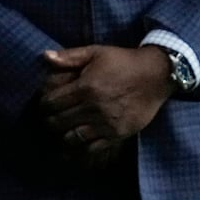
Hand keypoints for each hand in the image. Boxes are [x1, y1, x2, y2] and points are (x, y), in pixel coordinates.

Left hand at [38, 45, 172, 162]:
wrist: (155, 75)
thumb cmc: (123, 61)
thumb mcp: (95, 52)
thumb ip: (69, 56)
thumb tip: (45, 56)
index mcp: (85, 88)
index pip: (53, 102)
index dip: (44, 104)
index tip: (44, 103)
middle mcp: (94, 108)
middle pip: (60, 121)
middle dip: (50, 120)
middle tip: (49, 118)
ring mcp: (107, 123)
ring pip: (74, 137)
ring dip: (64, 134)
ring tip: (62, 130)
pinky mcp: (119, 134)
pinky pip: (94, 147)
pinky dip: (82, 147)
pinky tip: (78, 142)